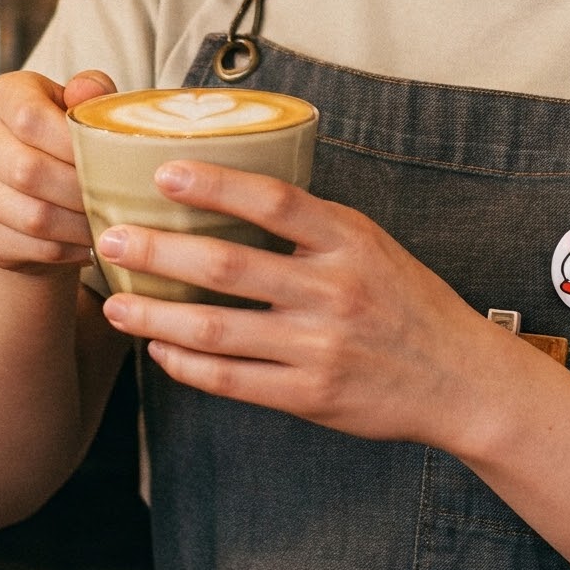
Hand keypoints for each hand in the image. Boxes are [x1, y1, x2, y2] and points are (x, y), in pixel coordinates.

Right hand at [0, 67, 114, 273]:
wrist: (38, 190)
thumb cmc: (70, 140)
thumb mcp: (85, 108)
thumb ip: (93, 93)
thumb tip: (88, 91)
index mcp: (4, 94)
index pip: (29, 118)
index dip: (72, 144)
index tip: (108, 160)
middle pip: (27, 171)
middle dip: (80, 190)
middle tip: (115, 201)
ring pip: (29, 215)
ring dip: (77, 226)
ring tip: (106, 223)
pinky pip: (23, 246)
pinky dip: (64, 249)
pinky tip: (86, 243)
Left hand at [96, 160, 525, 449]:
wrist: (459, 380)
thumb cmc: (408, 303)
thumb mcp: (372, 245)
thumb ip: (311, 227)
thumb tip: (233, 195)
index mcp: (349, 241)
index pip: (272, 202)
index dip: (214, 185)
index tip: (163, 173)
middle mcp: (332, 290)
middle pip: (226, 265)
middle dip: (158, 252)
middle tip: (110, 238)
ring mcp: (318, 346)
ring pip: (215, 329)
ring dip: (155, 316)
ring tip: (115, 304)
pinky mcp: (309, 395)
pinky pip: (231, 380)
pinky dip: (186, 365)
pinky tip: (159, 351)